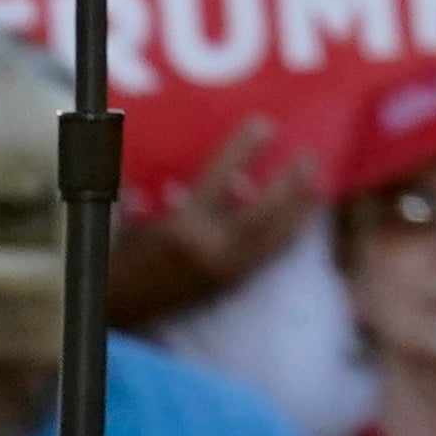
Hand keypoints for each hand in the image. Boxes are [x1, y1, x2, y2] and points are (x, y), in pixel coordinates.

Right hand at [117, 121, 320, 309]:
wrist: (116, 312)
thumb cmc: (120, 259)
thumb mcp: (135, 218)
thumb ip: (156, 188)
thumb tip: (171, 147)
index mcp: (182, 227)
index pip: (221, 177)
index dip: (244, 148)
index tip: (264, 124)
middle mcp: (210, 249)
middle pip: (265, 211)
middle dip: (290, 183)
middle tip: (309, 157)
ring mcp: (225, 270)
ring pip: (274, 236)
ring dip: (300, 210)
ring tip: (318, 185)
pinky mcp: (231, 286)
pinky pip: (268, 258)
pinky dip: (288, 237)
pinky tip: (302, 221)